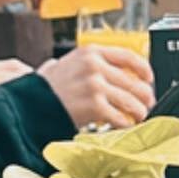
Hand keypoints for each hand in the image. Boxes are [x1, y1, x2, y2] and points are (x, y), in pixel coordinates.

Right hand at [37, 45, 154, 129]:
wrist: (30, 103)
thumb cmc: (48, 87)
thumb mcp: (70, 63)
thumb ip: (92, 64)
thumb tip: (120, 72)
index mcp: (91, 52)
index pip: (128, 56)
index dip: (143, 69)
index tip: (149, 77)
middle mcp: (94, 66)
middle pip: (134, 82)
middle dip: (144, 96)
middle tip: (146, 104)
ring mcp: (94, 85)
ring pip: (131, 101)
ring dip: (139, 111)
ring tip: (138, 116)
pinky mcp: (94, 106)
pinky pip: (120, 117)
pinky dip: (126, 123)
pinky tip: (124, 125)